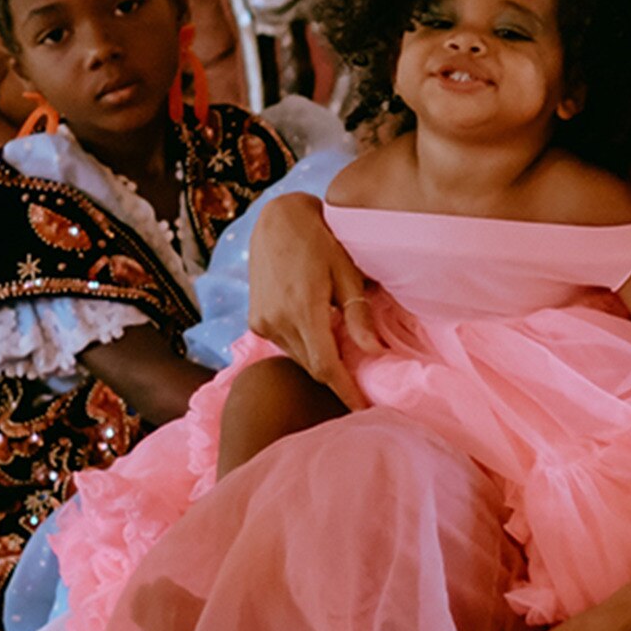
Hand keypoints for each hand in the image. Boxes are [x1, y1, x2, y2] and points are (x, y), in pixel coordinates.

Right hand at [246, 192, 378, 410]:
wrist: (278, 220)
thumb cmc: (322, 240)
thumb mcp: (347, 273)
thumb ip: (358, 315)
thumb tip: (375, 352)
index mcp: (303, 310)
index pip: (326, 366)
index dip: (346, 391)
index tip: (363, 410)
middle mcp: (277, 321)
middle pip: (313, 365)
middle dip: (337, 375)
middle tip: (363, 379)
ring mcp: (262, 322)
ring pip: (298, 356)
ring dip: (320, 357)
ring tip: (343, 347)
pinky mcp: (255, 320)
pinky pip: (285, 344)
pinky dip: (304, 344)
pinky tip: (319, 329)